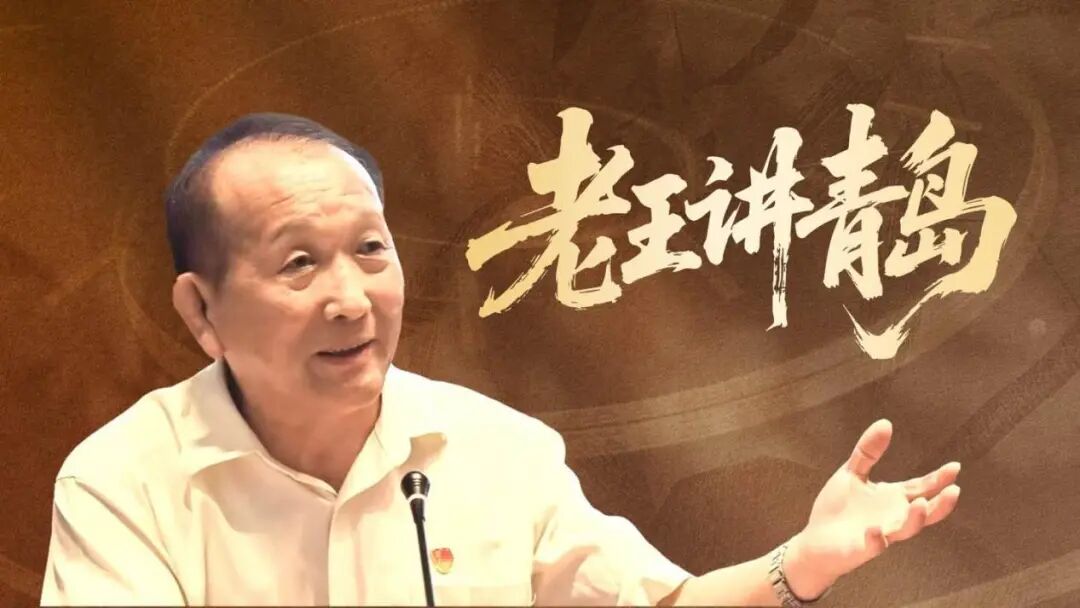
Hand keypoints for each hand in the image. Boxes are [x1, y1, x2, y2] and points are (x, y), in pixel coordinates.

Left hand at [782, 419, 961, 599]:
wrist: (815, 540)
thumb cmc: (838, 508)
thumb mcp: (852, 473)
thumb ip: (868, 452)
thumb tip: (886, 422)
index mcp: (892, 498)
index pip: (921, 487)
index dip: (938, 478)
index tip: (955, 466)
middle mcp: (893, 517)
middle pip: (924, 512)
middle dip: (940, 504)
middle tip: (954, 491)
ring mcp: (881, 534)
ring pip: (905, 530)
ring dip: (914, 519)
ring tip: (919, 504)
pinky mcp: (863, 548)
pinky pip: (874, 546)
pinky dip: (877, 540)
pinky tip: (875, 531)